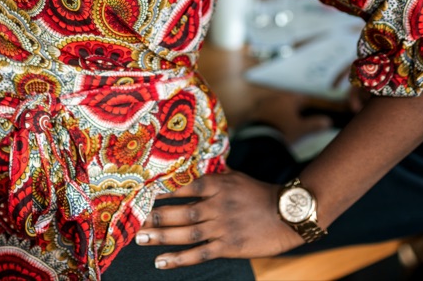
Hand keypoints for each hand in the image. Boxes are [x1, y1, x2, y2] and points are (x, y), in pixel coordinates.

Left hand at [136, 172, 303, 267]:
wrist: (289, 214)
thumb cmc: (262, 194)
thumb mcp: (238, 177)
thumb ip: (216, 172)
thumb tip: (198, 161)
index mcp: (219, 184)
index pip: (184, 186)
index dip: (162, 190)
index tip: (142, 193)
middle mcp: (217, 205)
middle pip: (180, 212)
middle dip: (155, 216)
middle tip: (133, 220)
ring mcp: (222, 227)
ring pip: (185, 233)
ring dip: (160, 236)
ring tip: (139, 238)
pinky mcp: (228, 246)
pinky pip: (199, 253)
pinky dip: (179, 259)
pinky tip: (161, 261)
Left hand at [249, 91, 334, 145]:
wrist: (259, 138)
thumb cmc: (283, 131)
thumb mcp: (301, 129)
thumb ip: (314, 124)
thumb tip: (328, 121)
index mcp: (288, 99)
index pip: (300, 97)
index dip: (305, 102)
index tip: (308, 107)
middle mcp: (275, 98)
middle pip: (286, 100)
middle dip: (292, 106)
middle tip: (297, 115)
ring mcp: (263, 105)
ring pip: (274, 105)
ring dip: (279, 111)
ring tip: (283, 121)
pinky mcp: (254, 113)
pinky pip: (264, 112)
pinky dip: (269, 116)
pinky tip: (271, 125)